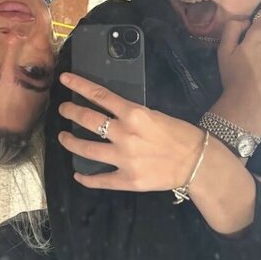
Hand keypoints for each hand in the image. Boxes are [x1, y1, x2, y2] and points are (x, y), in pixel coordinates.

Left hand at [56, 72, 205, 192]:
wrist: (198, 162)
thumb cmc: (179, 134)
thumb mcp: (155, 114)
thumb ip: (131, 114)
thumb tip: (110, 111)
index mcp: (134, 114)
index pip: (99, 95)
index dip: (78, 86)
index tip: (64, 79)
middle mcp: (125, 134)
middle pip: (88, 120)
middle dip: (70, 112)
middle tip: (63, 110)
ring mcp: (124, 159)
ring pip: (86, 149)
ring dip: (70, 142)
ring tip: (64, 138)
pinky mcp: (127, 180)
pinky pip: (100, 180)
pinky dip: (86, 178)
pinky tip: (78, 174)